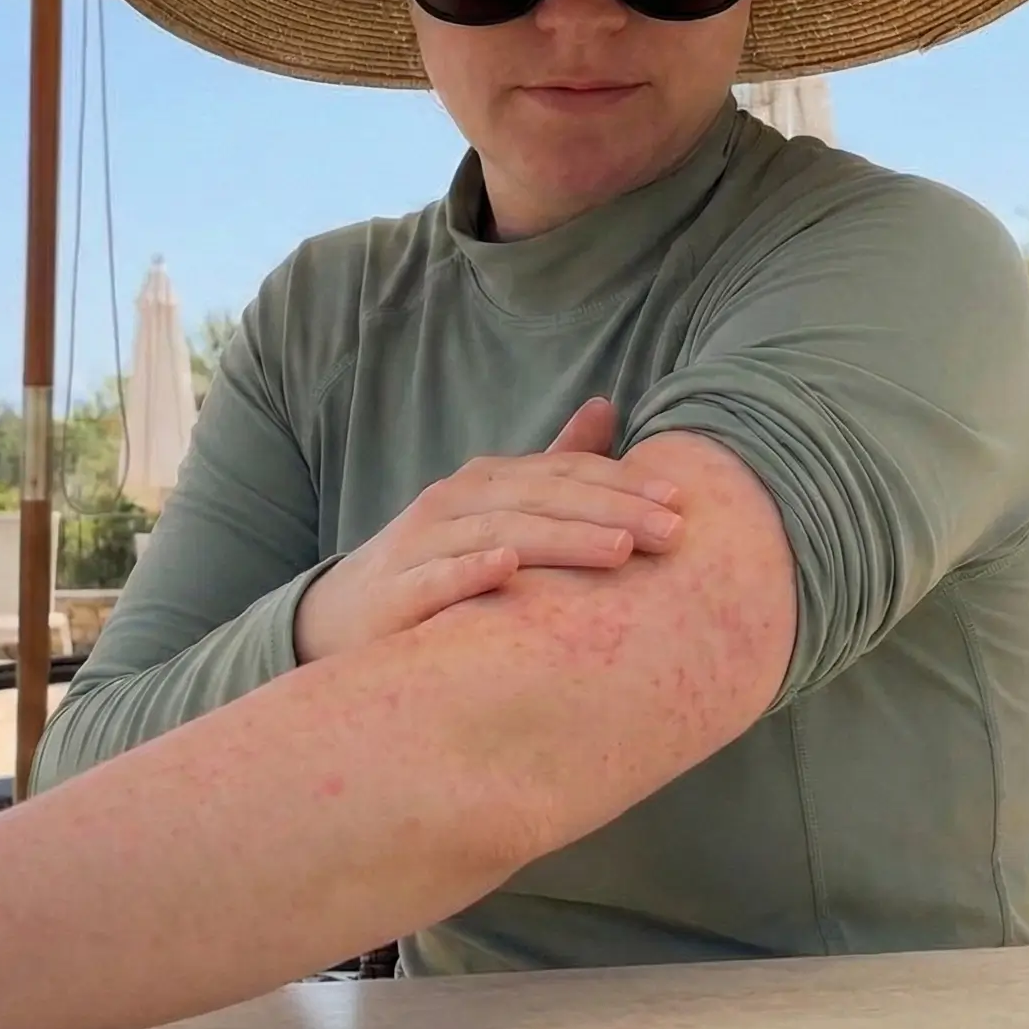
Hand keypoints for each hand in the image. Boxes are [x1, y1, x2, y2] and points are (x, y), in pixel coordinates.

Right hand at [292, 397, 682, 663]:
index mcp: (488, 481)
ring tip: (619, 549)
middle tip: (673, 531)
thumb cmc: (436, 563)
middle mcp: (455, 502)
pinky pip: (436, 578)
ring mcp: (422, 544)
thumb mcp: (496, 509)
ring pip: (500, 533)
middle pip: (542, 497)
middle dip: (612, 510)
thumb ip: (552, 463)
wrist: (343, 622)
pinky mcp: (397, 593)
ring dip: (562, 539)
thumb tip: (608, 407)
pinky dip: (471, 570)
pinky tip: (508, 569)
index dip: (623, 481)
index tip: (685, 500)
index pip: (564, 472)